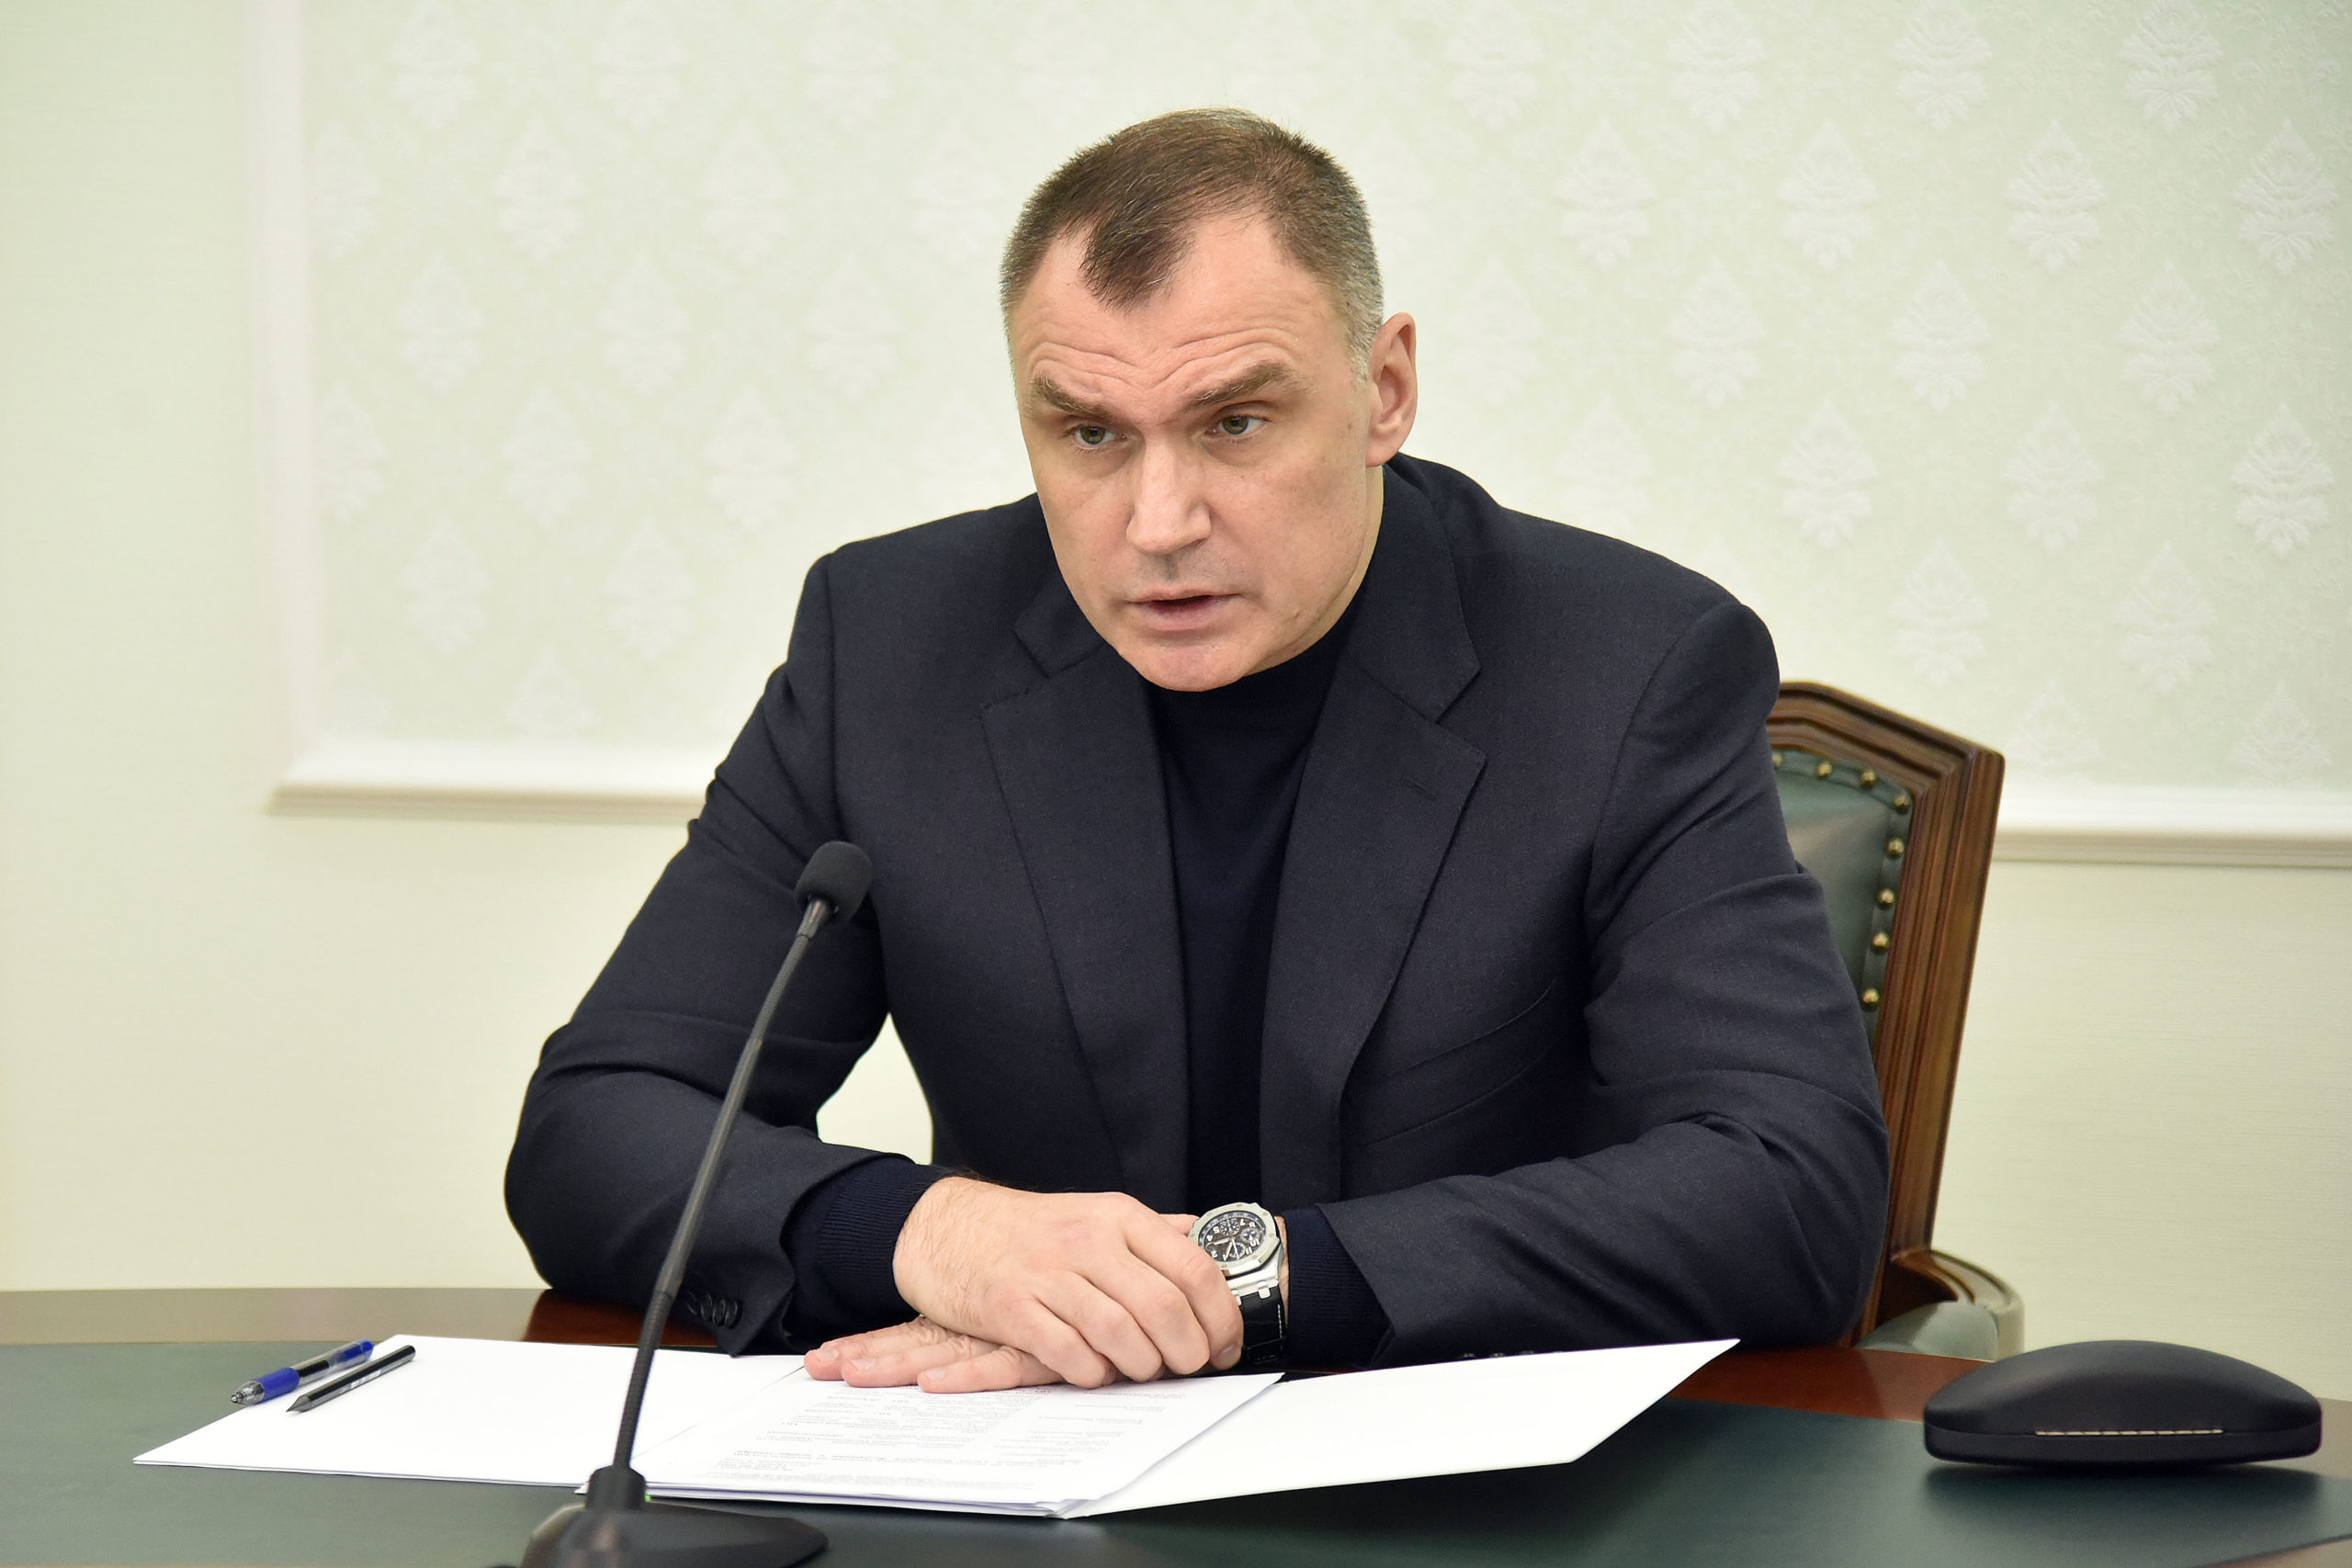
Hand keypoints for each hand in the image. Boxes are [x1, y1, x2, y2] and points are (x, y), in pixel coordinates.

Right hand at [810, 1217, 1287, 1392]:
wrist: (945, 1228)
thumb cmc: (1028, 1230)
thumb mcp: (1094, 1213)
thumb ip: (1150, 1232)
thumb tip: (1207, 1243)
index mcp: (1117, 1216)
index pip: (1193, 1267)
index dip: (1221, 1315)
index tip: (1226, 1342)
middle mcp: (1087, 1240)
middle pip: (1163, 1307)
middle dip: (1189, 1350)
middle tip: (1190, 1366)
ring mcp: (1047, 1274)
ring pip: (1121, 1333)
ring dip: (1143, 1365)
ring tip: (1144, 1370)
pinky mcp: (1011, 1309)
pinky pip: (1069, 1354)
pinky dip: (1092, 1373)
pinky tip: (1095, 1371)